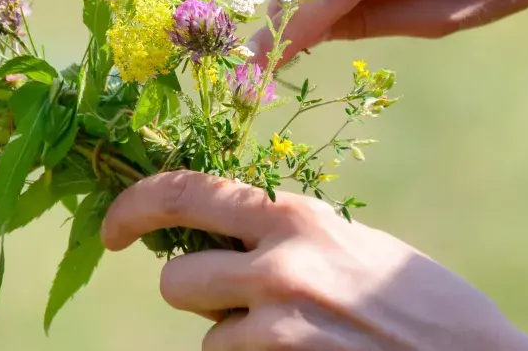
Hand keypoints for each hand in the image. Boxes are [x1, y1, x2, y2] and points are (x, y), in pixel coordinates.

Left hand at [102, 171, 527, 349]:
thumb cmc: (416, 302)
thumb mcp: (348, 244)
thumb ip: (283, 235)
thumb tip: (216, 237)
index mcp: (296, 214)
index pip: (186, 192)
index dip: (133, 206)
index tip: (111, 230)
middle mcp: (280, 261)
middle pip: (177, 279)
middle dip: (197, 296)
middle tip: (242, 303)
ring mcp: (280, 322)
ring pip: (206, 334)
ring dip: (235, 338)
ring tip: (299, 337)